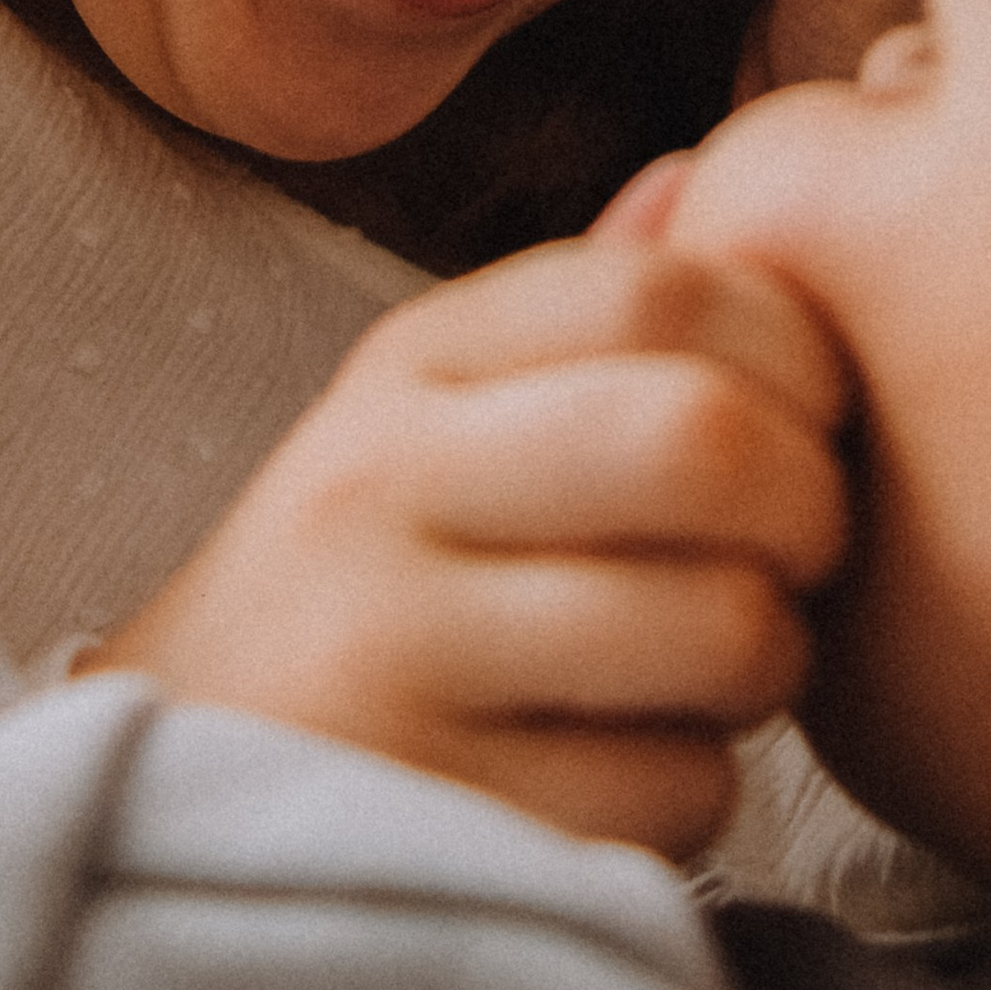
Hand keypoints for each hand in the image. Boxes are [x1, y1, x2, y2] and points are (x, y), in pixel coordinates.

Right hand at [86, 178, 852, 860]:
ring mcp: (391, 660)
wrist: (174, 792)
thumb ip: (581, 312)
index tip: (816, 415)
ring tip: (717, 665)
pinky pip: (675, 790)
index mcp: (408, 364)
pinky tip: (625, 770)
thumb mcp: (439, 417)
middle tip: (802, 552)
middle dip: (813, 504)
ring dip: (771, 660)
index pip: (661, 291)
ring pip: (720, 627)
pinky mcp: (435, 817)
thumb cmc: (369, 583)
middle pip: (705, 440)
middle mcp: (377, 488)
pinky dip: (695, 790)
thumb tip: (694, 173)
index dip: (799, 348)